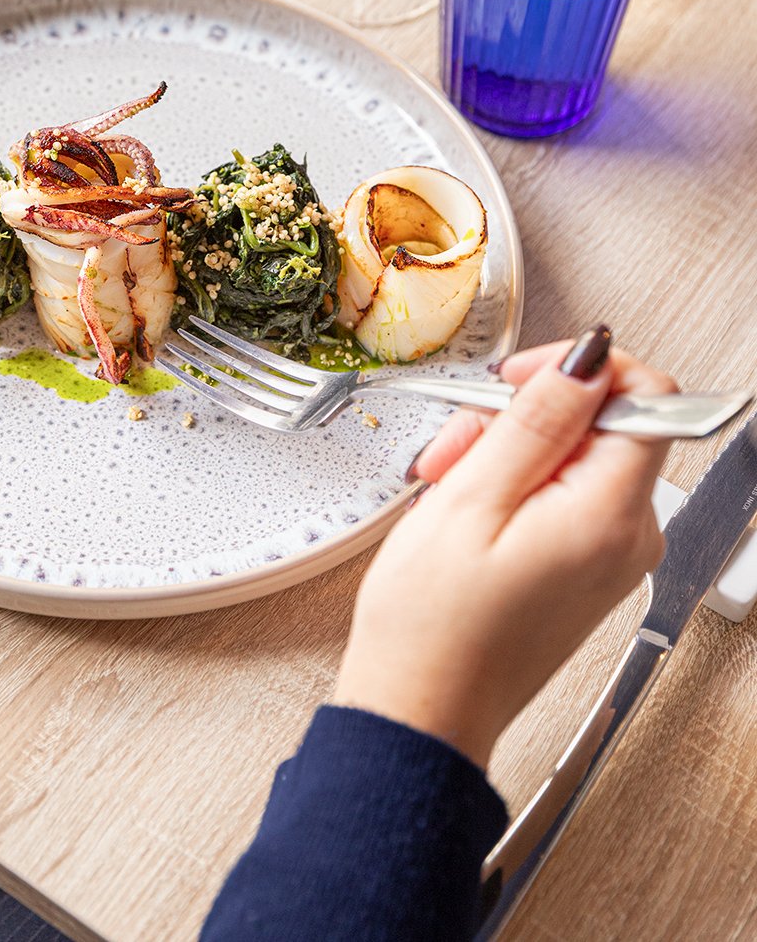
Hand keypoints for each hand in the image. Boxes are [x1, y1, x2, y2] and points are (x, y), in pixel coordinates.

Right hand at [332, 328, 676, 769]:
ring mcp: (611, 552)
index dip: (580, 369)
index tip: (521, 379)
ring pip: (573, 455)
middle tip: (459, 448)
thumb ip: (536, 422)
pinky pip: (563, 493)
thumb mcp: (472, 500)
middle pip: (600, 423)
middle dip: (523, 417)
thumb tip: (587, 360)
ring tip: (450, 487)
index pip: (646, 395)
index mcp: (609, 514)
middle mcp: (629, 534)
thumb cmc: (435, 626)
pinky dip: (513, 485)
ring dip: (506, 451)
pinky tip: (467, 510)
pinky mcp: (587, 564)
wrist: (423, 709)